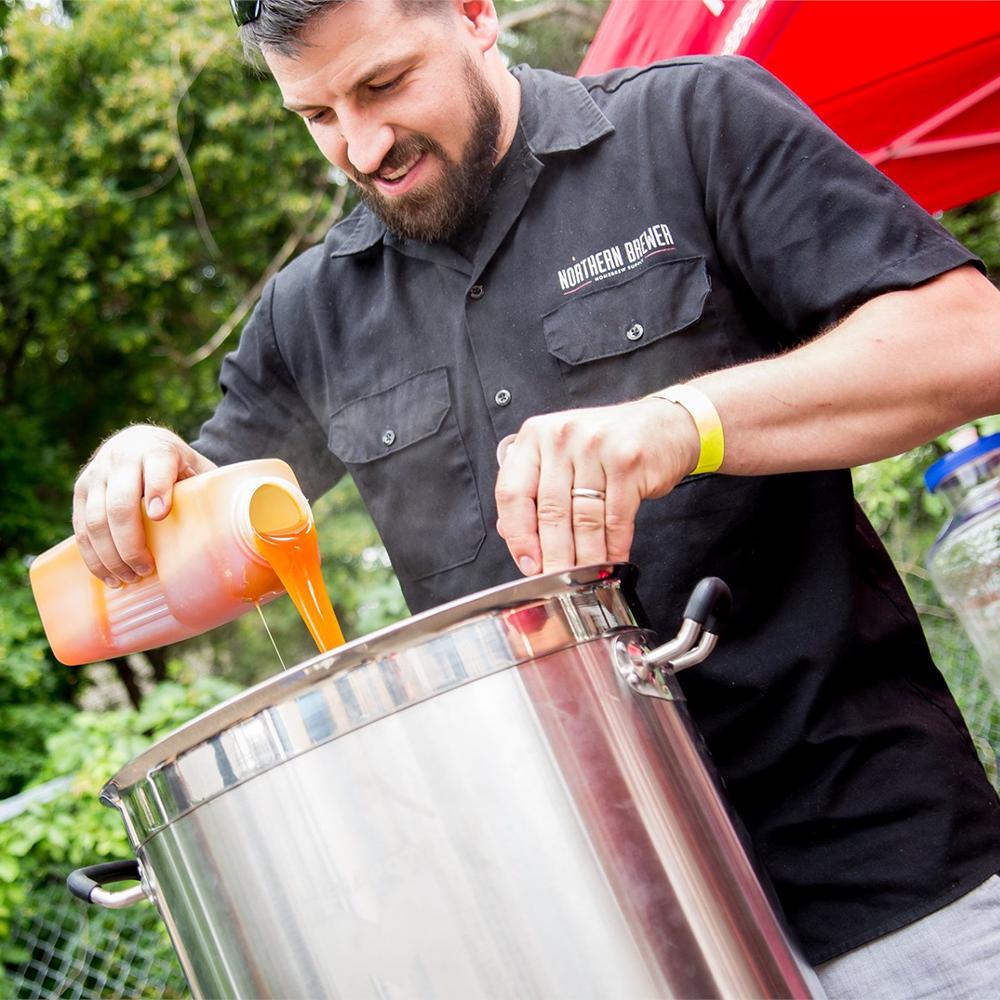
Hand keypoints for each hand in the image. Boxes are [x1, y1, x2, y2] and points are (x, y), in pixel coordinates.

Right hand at [72, 425, 215, 585]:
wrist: (137, 440)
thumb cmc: (177, 463)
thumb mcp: (196, 465)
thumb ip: (213, 486)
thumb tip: (254, 523)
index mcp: (156, 449)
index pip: (156, 468)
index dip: (157, 491)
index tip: (160, 515)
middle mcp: (121, 458)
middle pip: (120, 504)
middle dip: (131, 542)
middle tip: (145, 570)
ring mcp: (96, 474)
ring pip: (95, 520)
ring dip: (110, 556)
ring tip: (128, 580)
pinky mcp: (80, 491)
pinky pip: (80, 527)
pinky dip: (93, 556)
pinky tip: (108, 576)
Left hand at [494, 397, 699, 574]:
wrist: (664, 425)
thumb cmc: (606, 443)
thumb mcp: (561, 456)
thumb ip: (534, 489)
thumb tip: (513, 535)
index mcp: (535, 436)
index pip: (512, 492)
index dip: (517, 535)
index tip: (527, 562)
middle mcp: (562, 437)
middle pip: (550, 511)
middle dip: (554, 556)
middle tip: (556, 581)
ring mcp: (596, 447)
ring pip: (584, 519)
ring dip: (585, 558)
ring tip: (584, 579)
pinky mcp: (628, 463)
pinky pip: (616, 519)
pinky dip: (614, 548)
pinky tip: (611, 561)